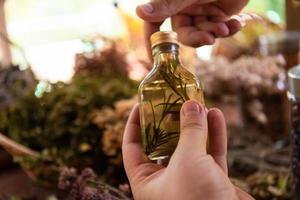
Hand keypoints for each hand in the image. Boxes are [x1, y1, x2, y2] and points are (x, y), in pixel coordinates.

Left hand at [122, 101, 253, 199]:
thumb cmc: (197, 199)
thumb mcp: (188, 161)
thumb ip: (190, 132)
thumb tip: (191, 104)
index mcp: (147, 181)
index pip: (132, 147)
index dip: (134, 124)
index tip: (140, 104)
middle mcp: (166, 180)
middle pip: (164, 143)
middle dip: (170, 120)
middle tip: (174, 99)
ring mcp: (190, 180)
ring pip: (191, 146)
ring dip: (196, 125)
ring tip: (198, 102)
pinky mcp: (212, 181)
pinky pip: (211, 154)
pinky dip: (214, 136)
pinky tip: (216, 116)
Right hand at [136, 0, 248, 52]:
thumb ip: (166, 4)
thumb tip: (139, 12)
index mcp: (170, 2)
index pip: (154, 24)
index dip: (152, 42)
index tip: (154, 61)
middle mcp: (184, 9)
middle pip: (183, 34)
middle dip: (197, 38)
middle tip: (208, 39)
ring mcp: (202, 12)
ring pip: (202, 34)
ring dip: (214, 33)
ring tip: (225, 27)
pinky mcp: (219, 14)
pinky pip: (219, 29)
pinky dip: (229, 29)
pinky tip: (236, 23)